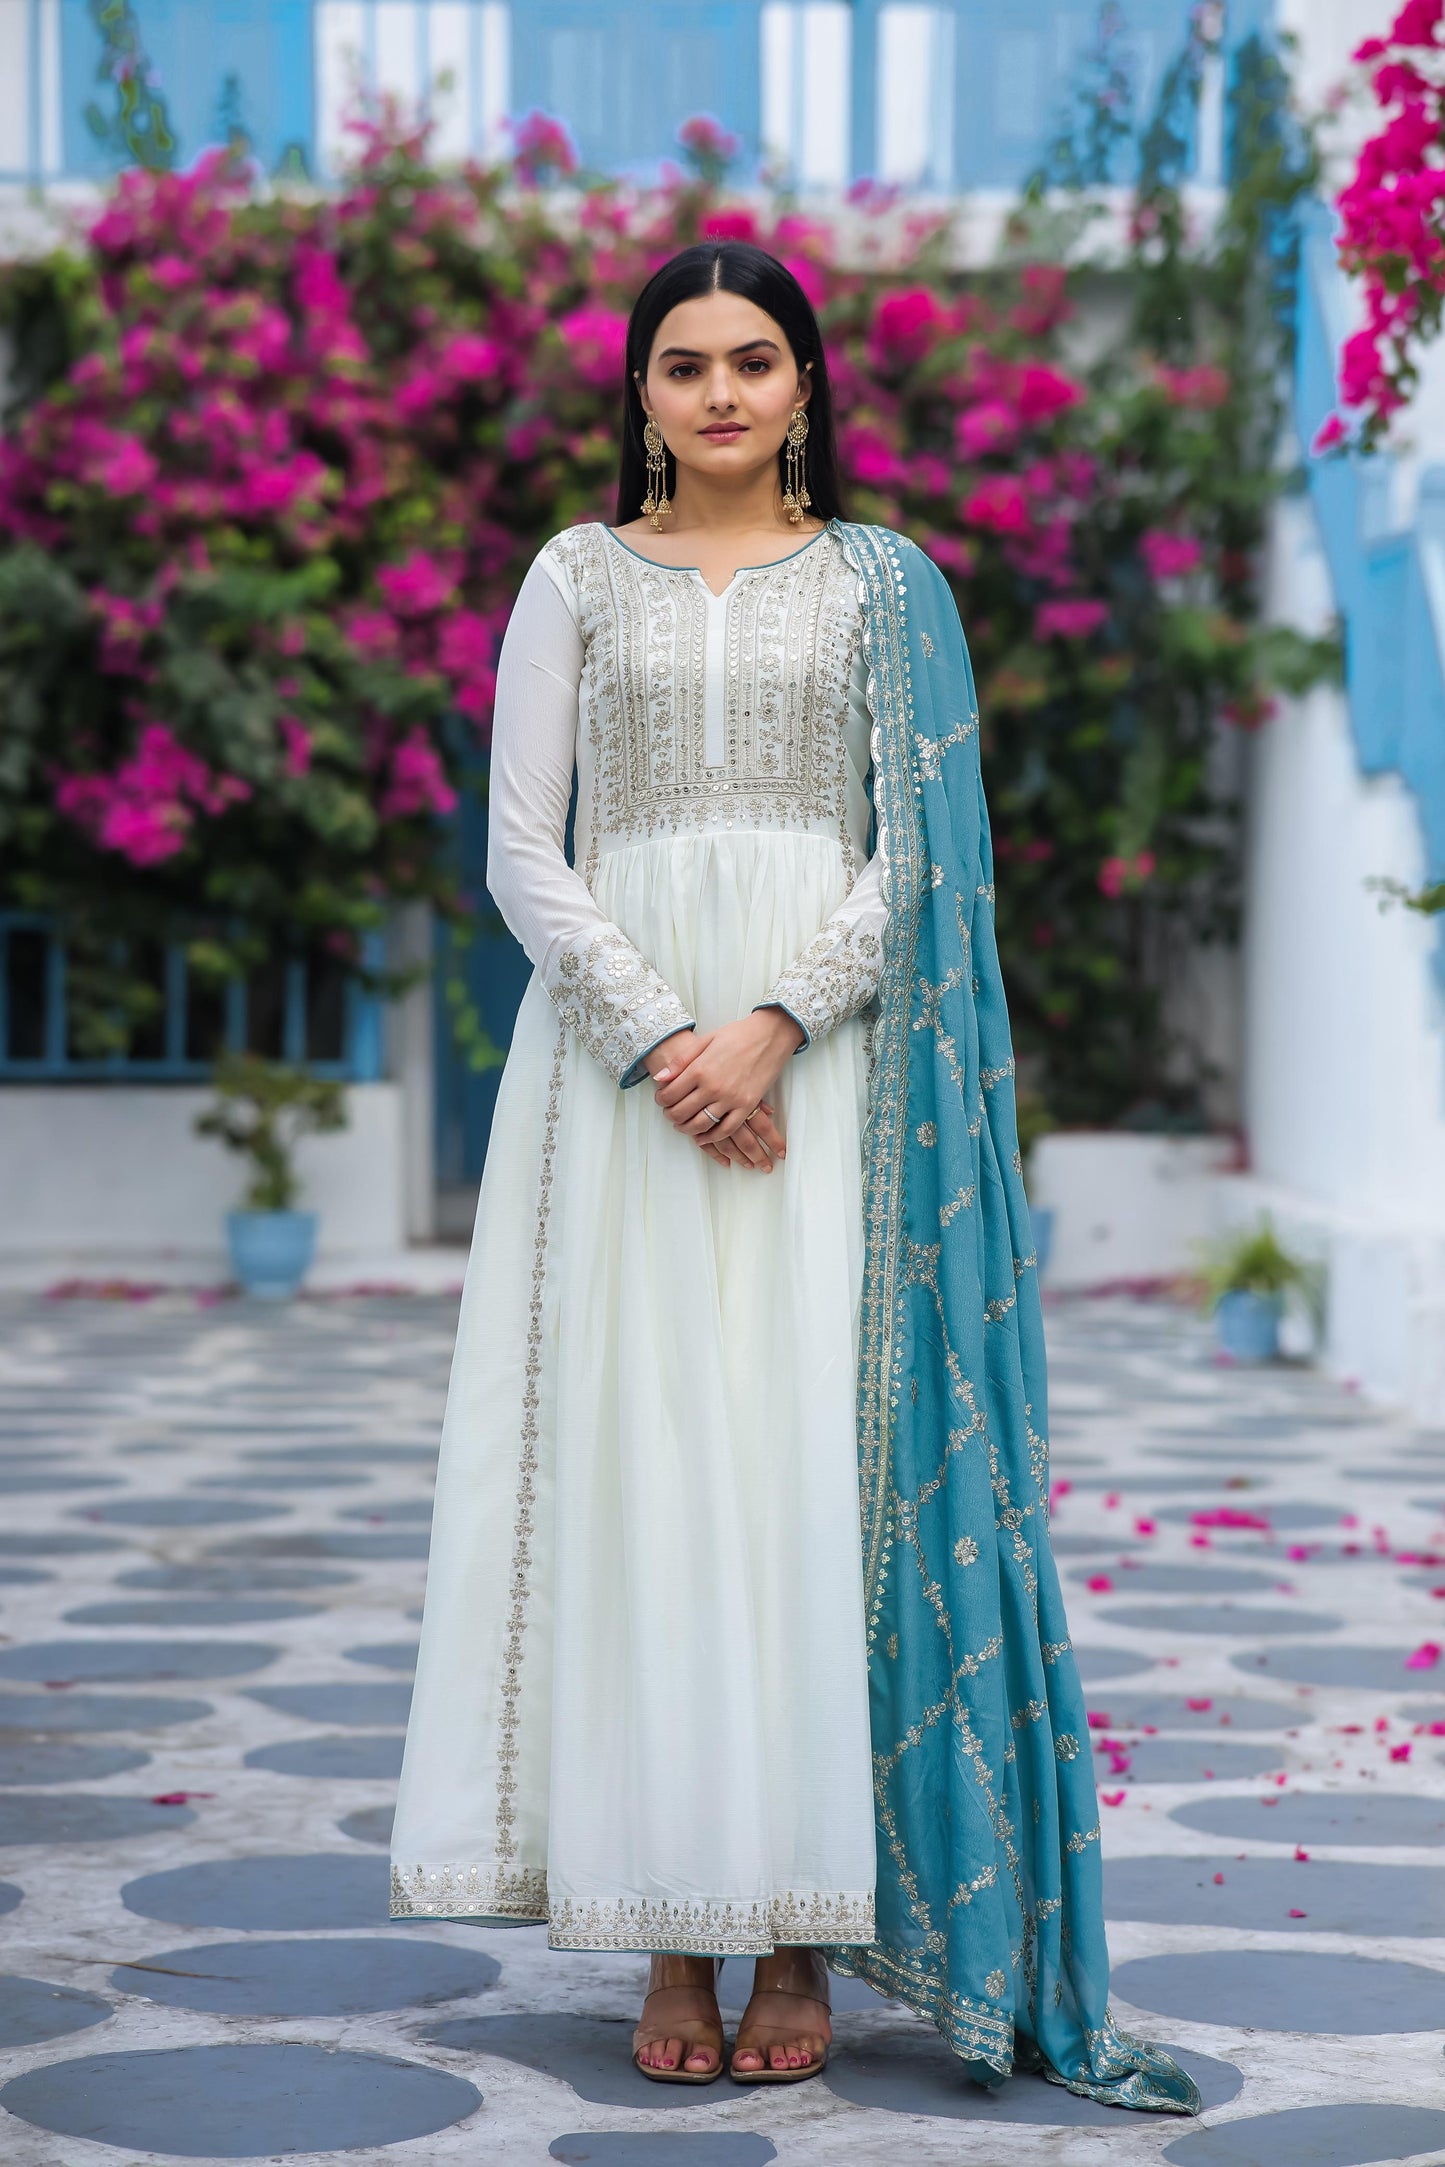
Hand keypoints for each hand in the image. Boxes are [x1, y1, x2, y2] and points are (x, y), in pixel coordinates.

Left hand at [649, 1011, 802, 1171]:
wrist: (769, 1035)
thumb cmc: (737, 1035)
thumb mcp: (705, 1040)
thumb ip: (681, 1061)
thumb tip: (660, 1078)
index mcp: (699, 1069)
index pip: (670, 1094)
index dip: (661, 1101)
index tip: (661, 1100)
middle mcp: (713, 1086)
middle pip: (681, 1113)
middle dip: (671, 1116)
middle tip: (670, 1114)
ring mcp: (730, 1098)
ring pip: (700, 1125)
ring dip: (687, 1129)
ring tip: (683, 1125)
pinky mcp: (747, 1106)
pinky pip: (726, 1130)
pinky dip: (712, 1137)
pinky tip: (704, 1137)